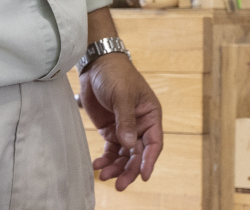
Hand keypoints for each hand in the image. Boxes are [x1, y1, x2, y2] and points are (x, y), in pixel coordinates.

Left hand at [77, 53, 163, 189]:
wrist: (96, 65)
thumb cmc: (116, 74)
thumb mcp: (122, 95)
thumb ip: (126, 120)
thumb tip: (129, 145)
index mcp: (150, 115)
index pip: (153, 143)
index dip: (149, 160)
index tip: (143, 176)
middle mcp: (140, 125)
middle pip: (138, 154)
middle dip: (129, 170)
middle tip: (119, 184)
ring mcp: (125, 129)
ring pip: (124, 155)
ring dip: (116, 167)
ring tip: (104, 175)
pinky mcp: (110, 130)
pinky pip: (111, 150)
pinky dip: (105, 159)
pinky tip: (97, 165)